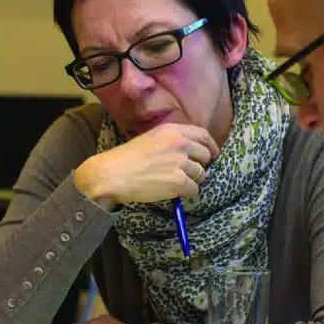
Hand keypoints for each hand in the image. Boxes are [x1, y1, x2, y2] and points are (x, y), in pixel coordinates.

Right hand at [74, 123, 217, 207]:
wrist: (112, 174)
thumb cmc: (126, 158)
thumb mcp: (150, 139)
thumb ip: (171, 140)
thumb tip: (190, 152)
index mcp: (172, 130)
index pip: (203, 135)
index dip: (210, 146)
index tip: (211, 154)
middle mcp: (180, 143)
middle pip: (206, 155)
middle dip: (201, 165)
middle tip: (188, 172)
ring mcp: (181, 163)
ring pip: (201, 174)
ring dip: (191, 181)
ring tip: (173, 182)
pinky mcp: (179, 182)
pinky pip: (194, 190)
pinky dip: (185, 193)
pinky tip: (170, 191)